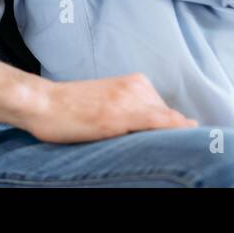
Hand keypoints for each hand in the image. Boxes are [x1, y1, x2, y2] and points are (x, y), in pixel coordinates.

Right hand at [17, 73, 196, 143]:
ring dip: (172, 137)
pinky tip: (184, 138)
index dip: (174, 131)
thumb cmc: (69, 108)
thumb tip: (174, 125)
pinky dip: (173, 130)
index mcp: (134, 83)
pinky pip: (157, 122)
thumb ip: (135, 110)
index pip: (166, 112)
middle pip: (168, 118)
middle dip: (171, 135)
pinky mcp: (119, 116)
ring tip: (158, 149)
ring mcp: (129, 100)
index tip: (191, 144)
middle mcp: (136, 87)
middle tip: (165, 149)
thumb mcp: (107, 103)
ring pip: (167, 122)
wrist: (42, 103)